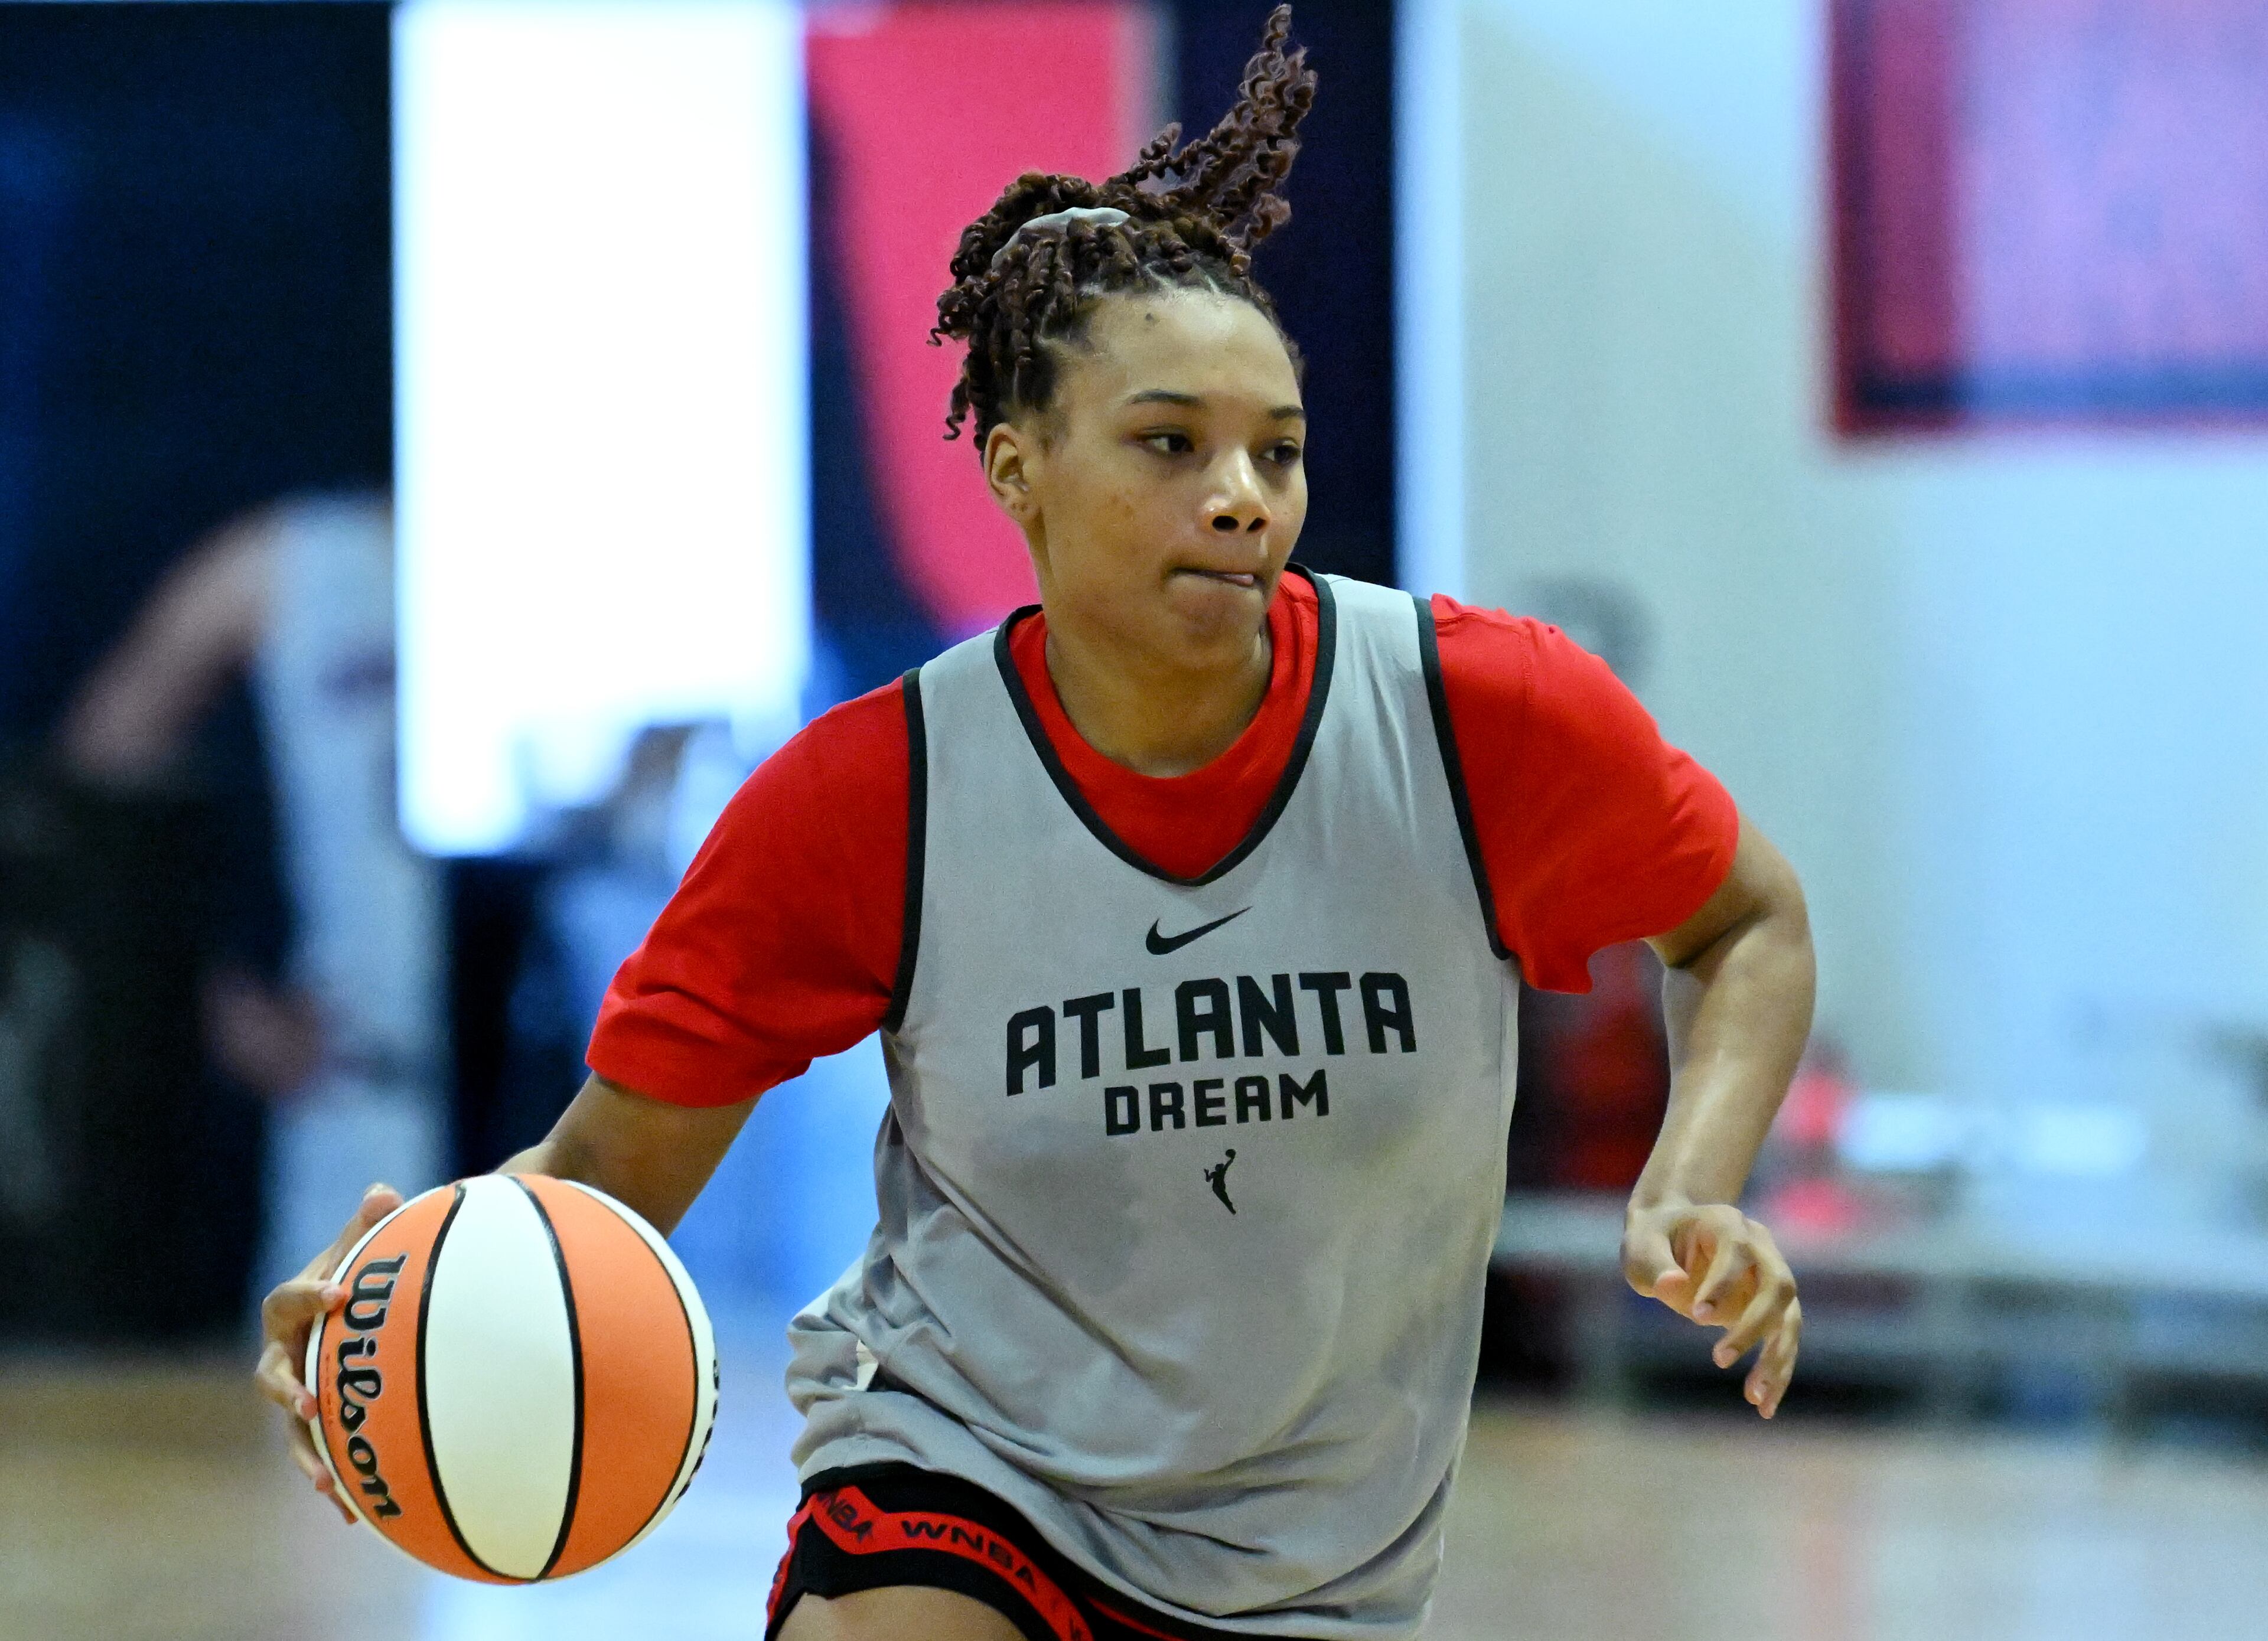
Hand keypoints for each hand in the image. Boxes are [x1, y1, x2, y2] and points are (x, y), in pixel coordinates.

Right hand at [252, 1182, 403, 1519]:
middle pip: (271, 1376)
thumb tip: (384, 1192)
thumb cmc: (361, 1272)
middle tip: (313, 1402)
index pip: (288, 1301)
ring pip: (290, 1428)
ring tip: (326, 1483)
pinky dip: (335, 1479)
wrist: (356, 1307)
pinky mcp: (318, 1420)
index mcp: (290, 1310)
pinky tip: (354, 1514)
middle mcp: (284, 1354)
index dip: (310, 1294)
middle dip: (289, 1391)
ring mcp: (297, 1391)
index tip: (341, 1292)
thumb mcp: (364, 1247)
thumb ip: (371, 1223)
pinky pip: (319, 1452)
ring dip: (305, 1454)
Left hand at [1622, 1199, 1800, 1418]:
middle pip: (1778, 1286)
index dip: (1722, 1284)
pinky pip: (1784, 1339)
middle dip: (1754, 1326)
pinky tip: (1763, 1406)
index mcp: (1728, 1223)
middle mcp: (1760, 1246)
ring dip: (1776, 1359)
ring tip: (1755, 1398)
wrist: (1671, 1235)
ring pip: (1790, 1318)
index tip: (1696, 1316)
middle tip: (1719, 1360)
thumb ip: (1655, 1267)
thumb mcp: (1640, 1248)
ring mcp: (1772, 1276)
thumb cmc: (1652, 1240)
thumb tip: (1672, 1287)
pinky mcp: (1773, 1306)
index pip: (1737, 1252)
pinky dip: (1777, 1371)